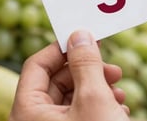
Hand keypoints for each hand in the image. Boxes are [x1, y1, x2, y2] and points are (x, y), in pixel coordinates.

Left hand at [9, 30, 129, 120]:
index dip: (61, 48)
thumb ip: (85, 63)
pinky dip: (98, 105)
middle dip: (88, 71)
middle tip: (111, 68)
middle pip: (57, 80)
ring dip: (98, 88)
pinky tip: (118, 107)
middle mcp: (34, 120)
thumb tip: (79, 35)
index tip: (85, 39)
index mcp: (27, 111)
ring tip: (118, 91)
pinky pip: (79, 112)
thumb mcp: (94, 98)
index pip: (36, 65)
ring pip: (71, 96)